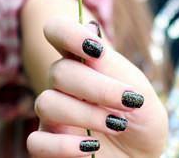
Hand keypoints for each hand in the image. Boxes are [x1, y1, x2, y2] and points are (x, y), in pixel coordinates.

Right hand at [27, 17, 167, 157]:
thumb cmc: (142, 122)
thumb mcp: (140, 93)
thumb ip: (113, 68)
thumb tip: (91, 34)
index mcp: (83, 62)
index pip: (58, 32)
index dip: (68, 33)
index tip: (96, 49)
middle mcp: (63, 85)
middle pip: (59, 72)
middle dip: (97, 87)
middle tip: (129, 102)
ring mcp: (53, 115)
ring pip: (47, 103)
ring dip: (85, 115)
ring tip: (116, 126)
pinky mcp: (47, 146)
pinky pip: (36, 142)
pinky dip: (62, 146)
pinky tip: (90, 149)